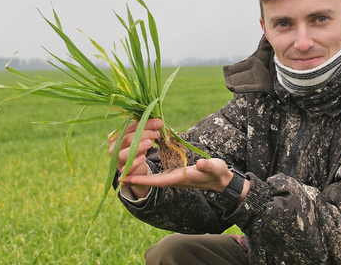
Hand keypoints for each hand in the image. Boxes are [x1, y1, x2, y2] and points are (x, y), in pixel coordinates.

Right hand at [108, 118, 160, 197]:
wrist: (137, 167)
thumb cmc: (138, 147)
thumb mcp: (141, 137)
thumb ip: (145, 128)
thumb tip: (158, 120)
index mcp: (116, 136)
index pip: (131, 127)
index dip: (145, 124)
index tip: (159, 123)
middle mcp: (114, 147)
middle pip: (128, 139)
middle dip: (144, 134)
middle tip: (157, 133)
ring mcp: (117, 160)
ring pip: (125, 153)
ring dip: (138, 147)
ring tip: (150, 143)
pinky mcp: (123, 171)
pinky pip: (127, 167)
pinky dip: (134, 162)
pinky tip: (143, 158)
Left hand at [124, 158, 248, 201]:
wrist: (221, 179)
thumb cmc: (218, 173)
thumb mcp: (215, 168)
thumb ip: (208, 166)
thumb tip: (201, 164)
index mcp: (179, 179)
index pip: (157, 180)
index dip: (142, 179)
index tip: (128, 177)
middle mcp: (173, 179)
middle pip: (150, 179)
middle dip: (136, 176)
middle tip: (119, 175)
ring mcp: (173, 176)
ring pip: (152, 174)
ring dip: (140, 170)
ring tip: (124, 167)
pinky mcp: (175, 171)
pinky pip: (157, 170)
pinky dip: (147, 166)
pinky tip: (141, 158)